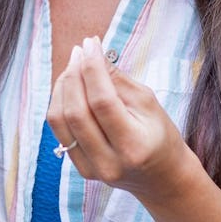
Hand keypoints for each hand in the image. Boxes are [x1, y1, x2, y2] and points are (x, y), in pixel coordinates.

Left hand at [47, 36, 197, 202]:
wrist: (162, 178)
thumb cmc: (160, 135)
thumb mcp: (149, 103)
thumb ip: (118, 80)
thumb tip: (92, 53)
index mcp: (133, 146)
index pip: (102, 101)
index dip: (92, 68)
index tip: (90, 43)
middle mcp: (109, 162)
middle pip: (76, 111)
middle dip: (73, 74)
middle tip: (80, 51)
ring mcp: (91, 169)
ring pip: (59, 119)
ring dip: (62, 86)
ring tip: (74, 66)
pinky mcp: (80, 168)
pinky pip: (59, 130)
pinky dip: (60, 102)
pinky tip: (70, 86)